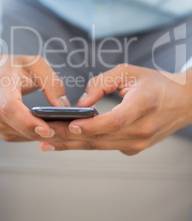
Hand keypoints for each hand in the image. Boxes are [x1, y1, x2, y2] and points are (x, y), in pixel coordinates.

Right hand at [0, 39, 69, 141]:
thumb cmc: (10, 66)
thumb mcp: (33, 63)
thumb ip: (51, 82)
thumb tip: (63, 106)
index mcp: (0, 86)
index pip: (10, 108)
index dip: (28, 121)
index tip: (46, 128)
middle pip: (18, 126)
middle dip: (43, 131)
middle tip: (66, 130)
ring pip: (21, 134)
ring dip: (42, 135)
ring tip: (62, 128)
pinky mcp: (0, 128)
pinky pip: (21, 136)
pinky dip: (35, 134)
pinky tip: (49, 127)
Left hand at [39, 64, 191, 154]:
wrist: (184, 103)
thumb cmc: (156, 83)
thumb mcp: (129, 72)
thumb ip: (102, 83)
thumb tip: (81, 102)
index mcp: (145, 105)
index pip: (115, 121)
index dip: (92, 125)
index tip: (71, 125)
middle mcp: (142, 129)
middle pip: (101, 138)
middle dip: (69, 137)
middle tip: (43, 135)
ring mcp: (139, 143)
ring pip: (99, 146)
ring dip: (71, 145)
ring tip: (47, 142)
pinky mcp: (134, 148)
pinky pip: (105, 146)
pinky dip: (85, 143)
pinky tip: (66, 141)